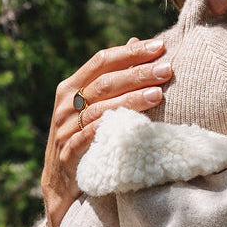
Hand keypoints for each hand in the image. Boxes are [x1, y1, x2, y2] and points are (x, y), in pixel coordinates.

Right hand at [41, 38, 172, 226]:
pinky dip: (111, 128)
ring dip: (131, 100)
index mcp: (71, 87)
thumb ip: (111, 77)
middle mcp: (65, 104)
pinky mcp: (68, 154)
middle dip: (138, 73)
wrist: (60, 185)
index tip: (159, 47)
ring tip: (158, 95)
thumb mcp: (93, 106)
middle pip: (105, 82)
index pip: (102, 61)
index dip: (130, 53)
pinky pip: (90, 138)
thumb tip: (136, 41)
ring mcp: (64, 129)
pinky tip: (133, 123)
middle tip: (167, 70)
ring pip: (101, 108)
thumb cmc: (83, 140)